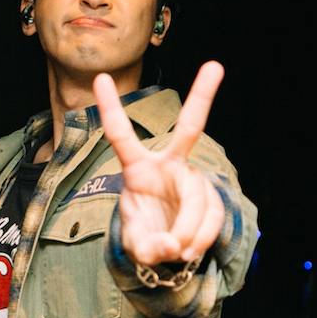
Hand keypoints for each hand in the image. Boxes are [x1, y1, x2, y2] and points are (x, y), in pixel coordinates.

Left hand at [93, 61, 226, 267]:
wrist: (169, 250)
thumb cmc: (145, 236)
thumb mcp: (136, 245)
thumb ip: (146, 247)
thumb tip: (170, 245)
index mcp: (138, 169)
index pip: (121, 135)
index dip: (111, 108)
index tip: (100, 77)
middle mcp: (169, 166)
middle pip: (190, 129)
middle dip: (202, 96)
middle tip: (216, 66)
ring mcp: (194, 179)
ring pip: (197, 199)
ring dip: (187, 231)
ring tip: (177, 251)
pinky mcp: (212, 197)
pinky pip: (212, 215)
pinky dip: (201, 239)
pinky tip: (189, 250)